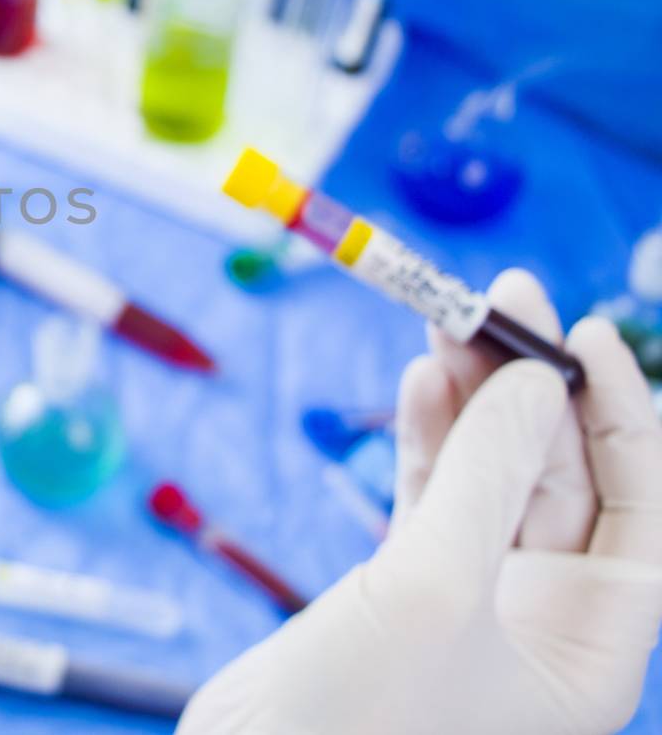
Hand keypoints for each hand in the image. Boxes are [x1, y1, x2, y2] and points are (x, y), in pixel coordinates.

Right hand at [178, 270, 661, 734]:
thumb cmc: (356, 722)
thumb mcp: (435, 590)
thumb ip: (486, 478)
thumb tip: (532, 382)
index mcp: (593, 648)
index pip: (642, 510)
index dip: (623, 418)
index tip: (585, 336)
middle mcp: (545, 621)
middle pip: (562, 478)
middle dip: (530, 388)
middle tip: (498, 298)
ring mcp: (474, 602)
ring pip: (491, 476)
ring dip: (471, 398)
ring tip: (446, 318)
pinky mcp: (406, 589)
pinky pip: (434, 495)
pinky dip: (426, 438)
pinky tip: (417, 380)